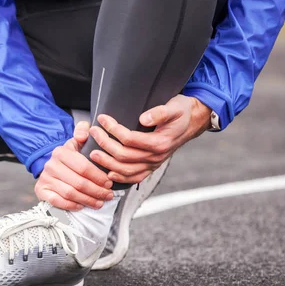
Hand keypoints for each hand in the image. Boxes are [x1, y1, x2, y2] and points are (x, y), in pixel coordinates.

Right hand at [35, 121, 113, 210]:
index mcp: (61, 152)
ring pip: (70, 193)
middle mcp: (51, 165)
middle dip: (97, 191)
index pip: (83, 167)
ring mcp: (45, 178)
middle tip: (108, 195)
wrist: (53, 166)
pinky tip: (82, 205)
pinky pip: (57, 201)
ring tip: (100, 202)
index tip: (109, 182)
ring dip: (88, 200)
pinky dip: (71, 205)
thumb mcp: (77, 141)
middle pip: (78, 182)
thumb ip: (83, 131)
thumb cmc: (71, 157)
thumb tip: (83, 135)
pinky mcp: (41, 190)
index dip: (98, 177)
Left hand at [89, 94, 211, 183]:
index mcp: (160, 142)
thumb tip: (143, 118)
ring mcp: (153, 164)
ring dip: (107, 163)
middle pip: (124, 155)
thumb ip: (160, 112)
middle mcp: (156, 157)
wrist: (192, 122)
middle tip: (93, 132)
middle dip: (105, 144)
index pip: (130, 139)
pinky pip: (134, 178)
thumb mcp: (175, 107)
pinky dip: (120, 177)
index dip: (113, 129)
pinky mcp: (151, 167)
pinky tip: (108, 173)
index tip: (102, 118)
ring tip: (92, 153)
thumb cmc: (181, 112)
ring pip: (126, 170)